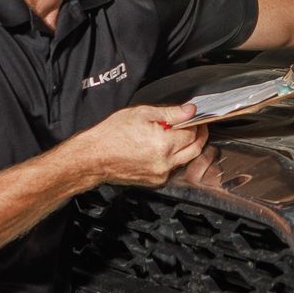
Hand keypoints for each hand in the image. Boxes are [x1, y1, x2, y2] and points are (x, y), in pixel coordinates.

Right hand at [71, 104, 208, 187]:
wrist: (94, 156)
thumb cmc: (112, 134)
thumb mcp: (142, 113)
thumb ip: (170, 113)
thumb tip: (190, 110)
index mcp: (164, 144)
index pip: (193, 133)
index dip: (196, 123)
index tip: (196, 117)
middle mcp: (165, 163)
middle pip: (195, 149)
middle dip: (199, 136)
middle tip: (196, 126)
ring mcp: (160, 175)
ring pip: (186, 160)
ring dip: (188, 147)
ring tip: (177, 135)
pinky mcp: (155, 182)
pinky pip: (173, 169)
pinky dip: (175, 158)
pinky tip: (164, 148)